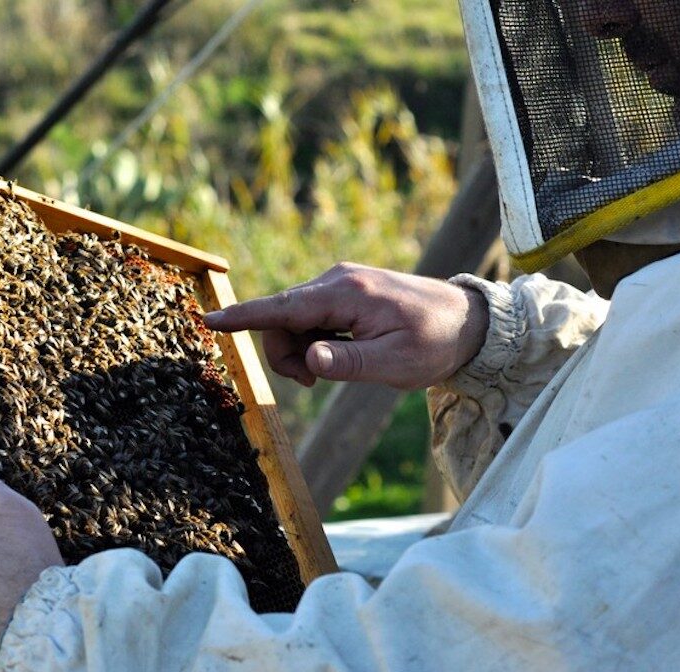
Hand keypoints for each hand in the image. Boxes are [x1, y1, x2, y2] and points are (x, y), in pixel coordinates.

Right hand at [203, 263, 487, 388]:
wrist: (470, 321)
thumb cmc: (436, 342)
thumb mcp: (396, 363)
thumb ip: (349, 363)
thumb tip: (309, 360)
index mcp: (347, 294)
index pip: (284, 307)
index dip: (245, 316)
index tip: (210, 319)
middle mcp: (336, 281)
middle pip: (282, 319)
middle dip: (286, 354)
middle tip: (313, 382)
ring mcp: (339, 284)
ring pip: (293, 321)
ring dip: (301, 350)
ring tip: (333, 370)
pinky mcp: (343, 293)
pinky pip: (310, 318)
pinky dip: (313, 341)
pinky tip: (339, 353)